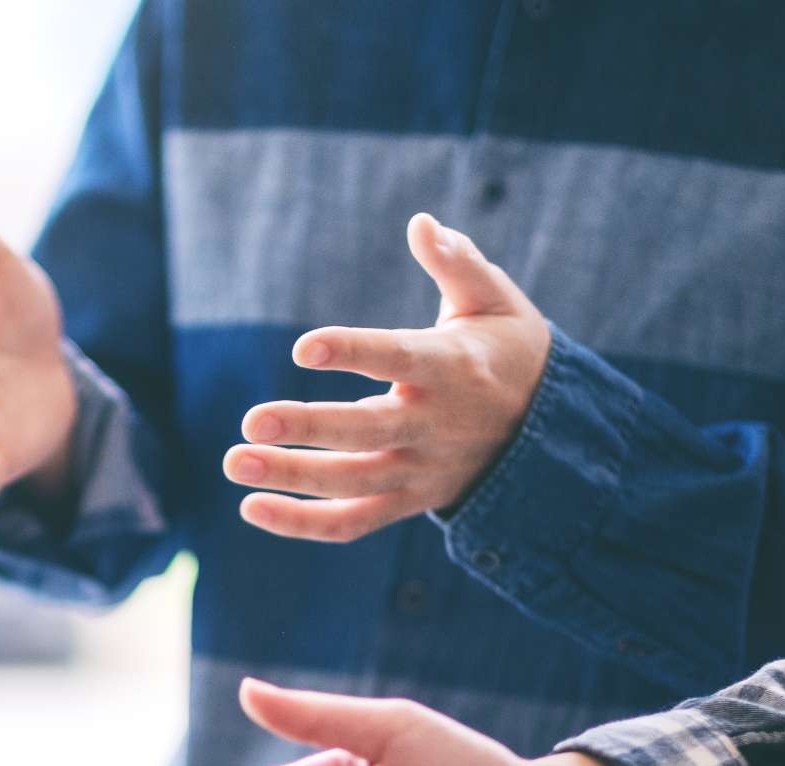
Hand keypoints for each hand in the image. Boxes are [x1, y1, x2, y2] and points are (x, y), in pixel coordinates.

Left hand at [224, 213, 550, 541]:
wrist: (550, 431)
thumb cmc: (507, 349)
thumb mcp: (496, 300)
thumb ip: (457, 263)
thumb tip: (421, 223)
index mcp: (454, 368)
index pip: (399, 358)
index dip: (352, 353)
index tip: (302, 348)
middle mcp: (435, 425)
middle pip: (367, 432)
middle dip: (309, 427)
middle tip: (251, 420)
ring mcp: (420, 470)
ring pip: (352, 483)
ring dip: (291, 477)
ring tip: (234, 462)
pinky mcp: (407, 502)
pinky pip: (352, 522)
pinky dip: (302, 523)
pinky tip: (251, 507)